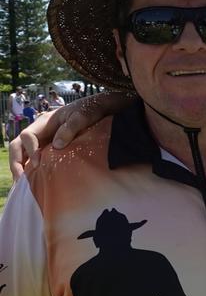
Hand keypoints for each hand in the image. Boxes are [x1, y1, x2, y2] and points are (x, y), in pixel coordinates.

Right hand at [8, 92, 133, 180]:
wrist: (99, 110)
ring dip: (21, 167)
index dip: (30, 149)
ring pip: (24, 153)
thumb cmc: (89, 110)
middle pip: (18, 145)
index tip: (38, 162)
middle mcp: (40, 131)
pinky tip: (35, 181)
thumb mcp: (81, 116)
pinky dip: (32, 169)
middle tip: (21, 178)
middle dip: (16, 161)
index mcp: (44, 122)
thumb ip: (70, 128)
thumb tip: (57, 145)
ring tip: (23, 184)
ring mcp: (44, 140)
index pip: (27, 135)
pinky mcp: (51, 149)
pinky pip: (36, 159)